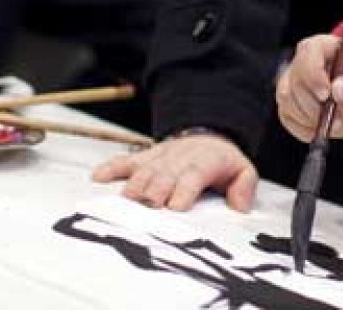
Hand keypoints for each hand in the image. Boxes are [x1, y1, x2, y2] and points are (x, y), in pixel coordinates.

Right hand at [91, 132, 258, 211]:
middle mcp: (179, 158)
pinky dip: (110, 168)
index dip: (184, 189)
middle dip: (156, 188)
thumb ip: (244, 186)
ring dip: (134, 183)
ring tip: (125, 198)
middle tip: (149, 203)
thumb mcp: (242, 170)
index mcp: (205, 161)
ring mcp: (159, 157)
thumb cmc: (221, 162)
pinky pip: (125, 161)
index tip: (176, 206)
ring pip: (144, 169)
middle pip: (165, 173)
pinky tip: (97, 177)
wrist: (206, 135)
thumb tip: (240, 206)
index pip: (194, 174)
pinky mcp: (144, 157)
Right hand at [275, 34, 342, 141]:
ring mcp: (290, 81)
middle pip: (295, 82)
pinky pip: (287, 117)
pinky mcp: (285, 102)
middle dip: (315, 106)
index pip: (308, 52)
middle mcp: (301, 60)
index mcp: (324, 46)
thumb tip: (338, 89)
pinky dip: (306, 127)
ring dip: (311, 118)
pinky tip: (322, 124)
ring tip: (333, 120)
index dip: (314, 75)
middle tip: (337, 117)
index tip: (327, 95)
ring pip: (287, 100)